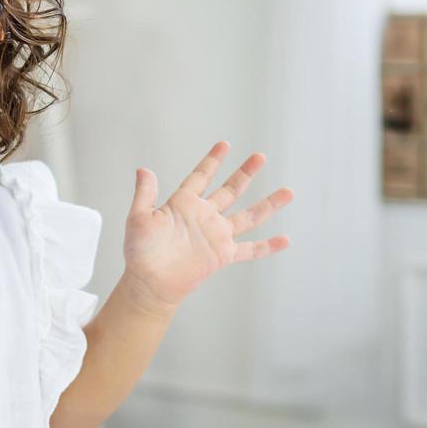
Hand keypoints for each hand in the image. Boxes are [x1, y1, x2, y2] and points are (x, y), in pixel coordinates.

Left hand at [124, 141, 294, 311]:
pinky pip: (249, 250)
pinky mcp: (223, 255)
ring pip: (248, 216)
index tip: (225, 145)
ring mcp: (216, 235)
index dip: (213, 161)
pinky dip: (267, 246)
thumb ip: (145, 193)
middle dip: (246, 173)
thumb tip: (143, 169)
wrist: (149, 282)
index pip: (201, 176)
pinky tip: (284, 240)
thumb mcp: (138, 218)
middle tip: (260, 157)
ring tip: (288, 192)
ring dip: (268, 204)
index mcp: (184, 203)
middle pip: (230, 190)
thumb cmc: (140, 252)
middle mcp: (204, 216)